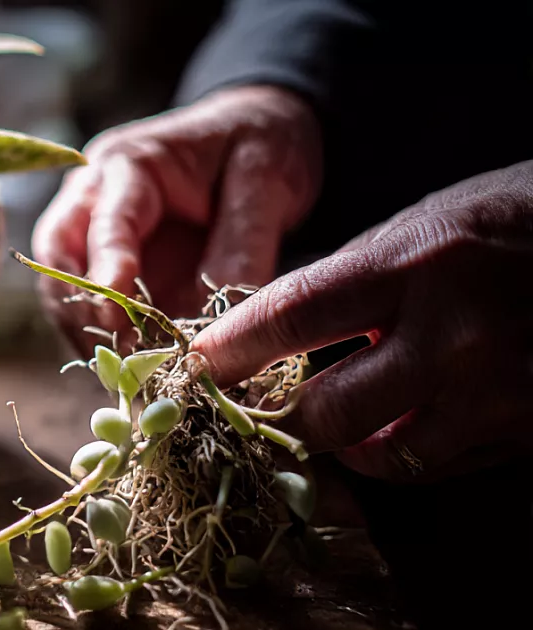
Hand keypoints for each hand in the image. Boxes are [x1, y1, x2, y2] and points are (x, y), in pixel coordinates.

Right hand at [32, 85, 322, 354]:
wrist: (258, 129)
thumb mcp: (267, 180)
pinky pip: (92, 307)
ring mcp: (96, 232)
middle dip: (80, 313)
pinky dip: (107, 340)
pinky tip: (134, 371)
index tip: (118, 323)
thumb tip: (220, 323)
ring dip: (88, 334)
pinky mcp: (110, 265)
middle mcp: (96, 196)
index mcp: (131, 164)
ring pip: (63, 289)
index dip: (107, 275)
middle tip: (115, 361)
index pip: (104, 224)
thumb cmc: (260, 141)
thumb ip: (243, 245)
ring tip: (126, 378)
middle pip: (57, 259)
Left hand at [193, 162, 532, 481]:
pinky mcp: (529, 427)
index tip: (195, 367)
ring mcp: (498, 389)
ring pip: (385, 455)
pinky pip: (442, 463)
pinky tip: (406, 420)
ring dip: (351, 443)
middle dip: (288, 414)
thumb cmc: (512, 219)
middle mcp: (453, 333)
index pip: (292, 316)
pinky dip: (408, 450)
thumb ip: (352, 275)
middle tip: (270, 402)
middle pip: (329, 411)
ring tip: (346, 414)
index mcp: (415, 263)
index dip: (231, 351)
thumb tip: (274, 321)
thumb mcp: (426, 223)